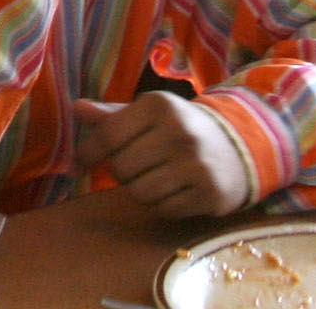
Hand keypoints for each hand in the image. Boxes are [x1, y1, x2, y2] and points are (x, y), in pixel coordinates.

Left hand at [73, 94, 258, 218]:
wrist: (238, 147)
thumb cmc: (180, 128)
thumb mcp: (148, 113)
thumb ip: (111, 115)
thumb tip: (76, 108)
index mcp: (159, 106)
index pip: (108, 134)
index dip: (87, 153)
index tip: (79, 165)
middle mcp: (180, 133)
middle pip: (122, 167)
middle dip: (120, 171)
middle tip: (134, 166)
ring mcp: (197, 165)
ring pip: (140, 192)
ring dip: (139, 190)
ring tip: (153, 177)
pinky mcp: (210, 194)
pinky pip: (163, 210)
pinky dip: (161, 204)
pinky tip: (173, 190)